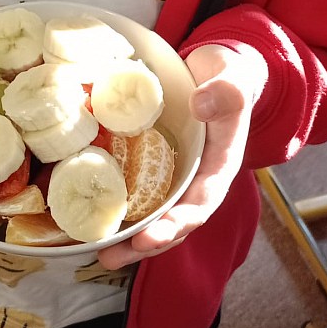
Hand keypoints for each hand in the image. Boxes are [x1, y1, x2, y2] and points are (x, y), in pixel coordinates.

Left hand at [98, 43, 266, 268]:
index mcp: (220, 165)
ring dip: (130, 236)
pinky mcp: (154, 163)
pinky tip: (93, 218)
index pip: (201, 202)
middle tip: (112, 256)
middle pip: (174, 220)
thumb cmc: (229, 76)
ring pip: (154, 212)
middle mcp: (197, 177)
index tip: (151, 238)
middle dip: (146, 243)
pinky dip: (119, 206)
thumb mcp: (233, 79)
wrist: (217, 70)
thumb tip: (200, 105)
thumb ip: (226, 93)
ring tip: (100, 254)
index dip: (178, 223)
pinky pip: (138, 190)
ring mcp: (175, 174)